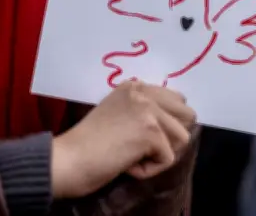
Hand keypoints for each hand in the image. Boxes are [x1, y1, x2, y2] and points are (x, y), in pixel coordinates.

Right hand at [50, 81, 195, 198]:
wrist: (68, 159)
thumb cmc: (87, 143)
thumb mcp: (116, 112)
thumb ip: (141, 109)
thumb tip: (174, 121)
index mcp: (135, 86)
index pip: (176, 99)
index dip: (168, 123)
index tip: (144, 136)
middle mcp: (144, 92)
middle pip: (187, 115)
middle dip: (172, 136)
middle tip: (145, 148)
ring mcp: (149, 110)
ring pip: (182, 138)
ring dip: (160, 154)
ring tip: (133, 156)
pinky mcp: (151, 132)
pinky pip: (169, 159)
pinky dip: (149, 169)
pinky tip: (126, 165)